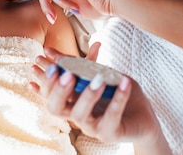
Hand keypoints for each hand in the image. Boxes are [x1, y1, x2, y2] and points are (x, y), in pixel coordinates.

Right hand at [30, 46, 167, 148]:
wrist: (145, 116)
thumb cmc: (119, 93)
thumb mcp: (102, 73)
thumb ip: (83, 63)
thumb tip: (55, 48)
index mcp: (72, 101)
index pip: (50, 92)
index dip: (43, 78)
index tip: (38, 61)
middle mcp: (77, 115)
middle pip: (55, 107)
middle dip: (57, 90)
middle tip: (66, 74)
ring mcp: (92, 127)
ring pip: (80, 115)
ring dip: (88, 95)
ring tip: (99, 79)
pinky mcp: (110, 134)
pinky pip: (111, 117)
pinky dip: (118, 98)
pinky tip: (124, 82)